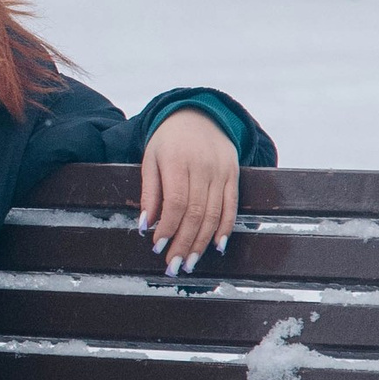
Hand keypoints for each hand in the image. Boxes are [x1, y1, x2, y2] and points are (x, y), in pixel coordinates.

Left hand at [139, 110, 239, 274]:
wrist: (200, 114)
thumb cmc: (168, 139)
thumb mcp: (150, 159)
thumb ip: (149, 192)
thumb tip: (145, 225)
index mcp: (178, 161)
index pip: (175, 202)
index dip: (168, 228)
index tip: (158, 247)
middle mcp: (203, 167)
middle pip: (195, 213)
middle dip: (183, 243)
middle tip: (174, 266)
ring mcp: (221, 172)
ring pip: (214, 214)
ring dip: (202, 242)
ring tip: (190, 262)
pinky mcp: (233, 175)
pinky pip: (231, 206)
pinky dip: (225, 228)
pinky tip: (216, 246)